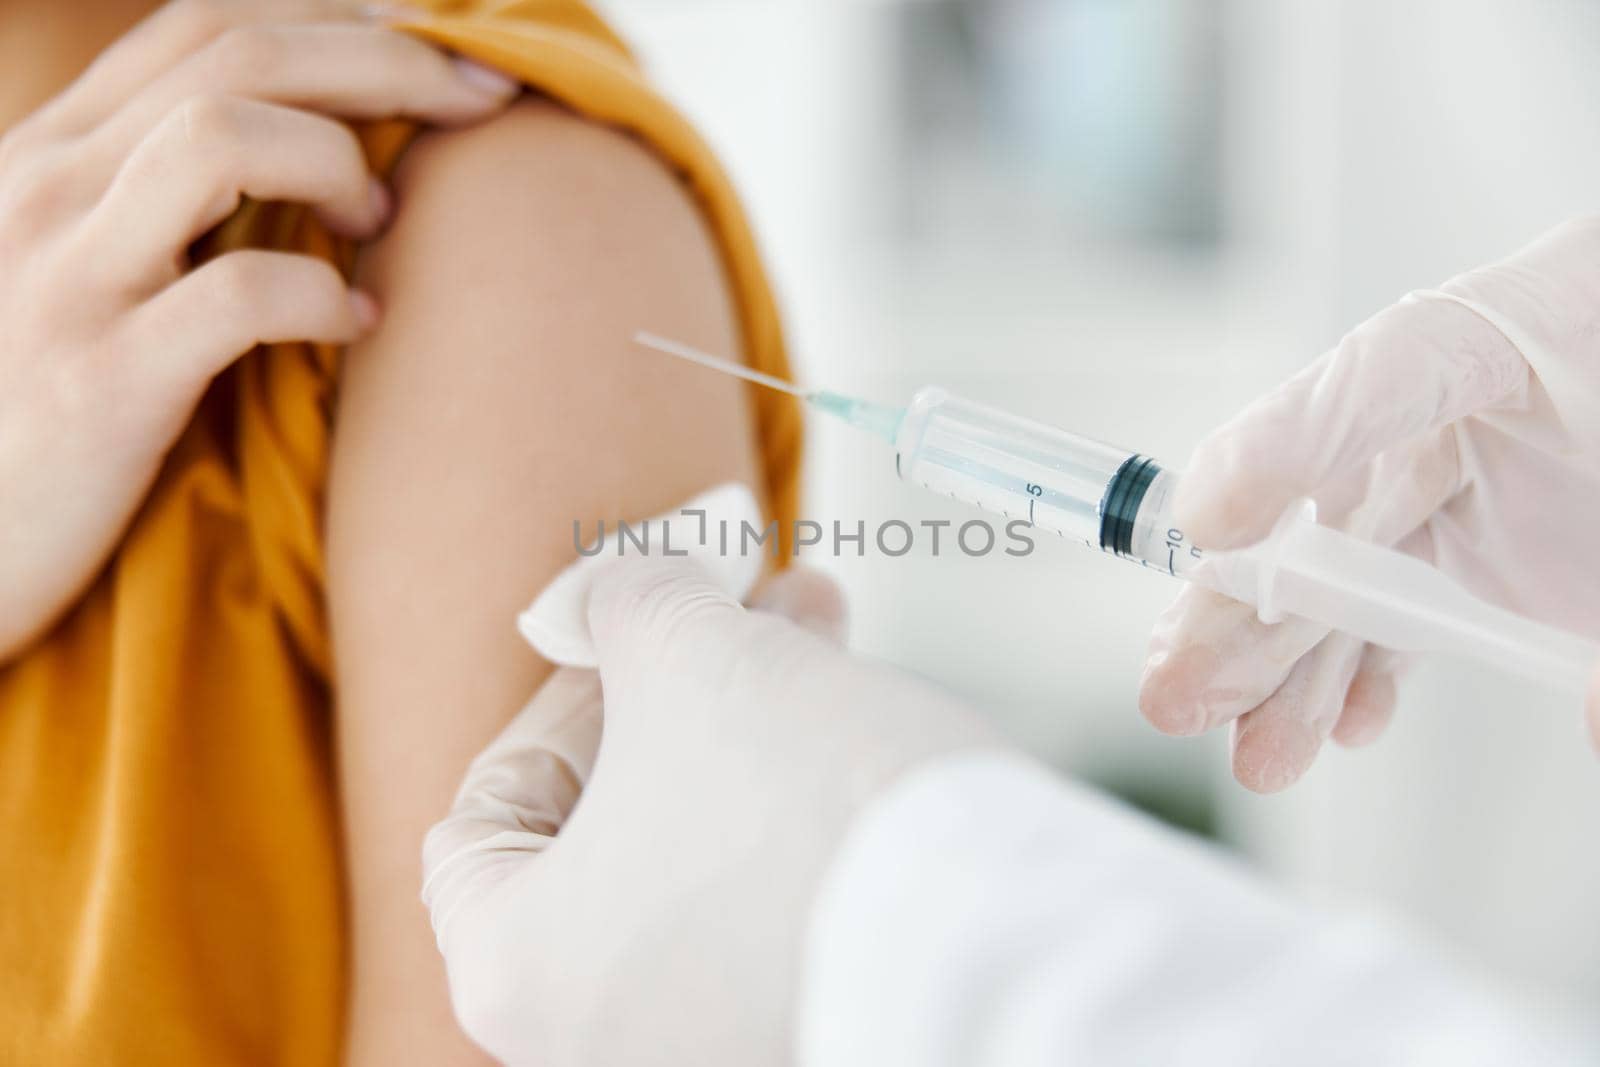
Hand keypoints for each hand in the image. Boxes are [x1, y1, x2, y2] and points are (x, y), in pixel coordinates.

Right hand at [0, 0, 517, 658]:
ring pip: (223, 134)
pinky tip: (357, 326)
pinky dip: (319, 297)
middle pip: (239, 53)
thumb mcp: (82, 270)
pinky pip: (236, 296)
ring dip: (336, 161)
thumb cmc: (31, 411)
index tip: (444, 44)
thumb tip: (314, 163)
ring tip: (379, 224)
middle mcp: (52, 185)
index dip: (341, 18)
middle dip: (386, 58)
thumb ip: (167, 204)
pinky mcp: (101, 382)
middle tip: (483, 95)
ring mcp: (70, 278)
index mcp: (58, 151)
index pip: (209, 23)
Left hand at [421, 558, 995, 1065]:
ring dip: (753, 717)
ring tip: (817, 620)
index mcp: (520, 966)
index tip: (626, 645)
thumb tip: (632, 586)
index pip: (484, 815)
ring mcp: (706, 1042)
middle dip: (682, 682)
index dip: (557, 699)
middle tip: (734, 601)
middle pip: (610, 819)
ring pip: (703, 846)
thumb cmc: (807, 819)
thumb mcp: (685, 653)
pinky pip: (772, 899)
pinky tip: (855, 706)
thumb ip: (630, 600)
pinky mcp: (801, 1026)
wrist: (996, 942)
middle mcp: (598, 1032)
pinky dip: (798, 800)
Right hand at [1139, 217, 1599, 790]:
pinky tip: (1347, 727)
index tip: (1210, 523)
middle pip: (1327, 513)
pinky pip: (1412, 622)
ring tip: (1254, 753)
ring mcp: (1464, 490)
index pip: (1382, 377)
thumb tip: (1594, 714)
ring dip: (1293, 677)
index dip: (1284, 445)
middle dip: (1241, 610)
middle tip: (1179, 682)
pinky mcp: (1485, 556)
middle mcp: (1456, 418)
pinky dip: (1372, 678)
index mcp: (1501, 334)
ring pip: (1353, 586)